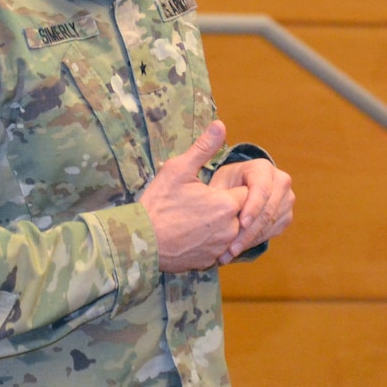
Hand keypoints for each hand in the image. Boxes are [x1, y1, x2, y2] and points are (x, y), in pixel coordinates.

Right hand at [138, 121, 247, 271]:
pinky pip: (219, 248)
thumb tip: (220, 124)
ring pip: (232, 232)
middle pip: (241, 213)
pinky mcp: (211, 261)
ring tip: (196, 218)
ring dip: (221, 225)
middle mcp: (229, 228)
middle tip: (201, 204)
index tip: (211, 190)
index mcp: (226, 204)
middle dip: (227, 207)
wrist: (140, 240)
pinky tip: (193, 234)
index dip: (229, 190)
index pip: (246, 193)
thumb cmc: (158, 203)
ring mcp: (220, 247)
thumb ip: (203, 148)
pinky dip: (211, 241)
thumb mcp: (178, 169)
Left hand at [210, 156, 294, 263]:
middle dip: (248, 232)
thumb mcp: (219, 182)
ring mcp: (287, 199)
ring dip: (250, 240)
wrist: (241, 187)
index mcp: (263, 168)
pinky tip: (238, 248)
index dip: (253, 207)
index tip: (241, 224)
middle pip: (268, 210)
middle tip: (230, 249)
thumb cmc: (227, 183)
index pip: (262, 189)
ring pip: (271, 224)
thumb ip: (219, 193)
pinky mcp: (287, 215)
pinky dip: (255, 241)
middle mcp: (281, 181)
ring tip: (229, 253)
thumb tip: (220, 207)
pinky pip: (272, 231)